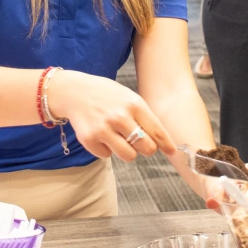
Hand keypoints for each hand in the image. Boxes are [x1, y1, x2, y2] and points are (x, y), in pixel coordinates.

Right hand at [48, 69, 176, 161]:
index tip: (173, 152)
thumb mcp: (129, 98)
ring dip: (127, 151)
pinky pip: (107, 156)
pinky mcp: (89, 139)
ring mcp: (103, 129)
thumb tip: (162, 141)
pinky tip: (101, 135)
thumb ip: (144, 117)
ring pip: (129, 156)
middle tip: (139, 142)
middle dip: (146, 148)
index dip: (167, 144)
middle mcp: (120, 117)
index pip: (157, 131)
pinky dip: (106, 149)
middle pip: (147, 148)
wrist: (74, 92)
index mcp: (134, 104)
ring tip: (118, 138)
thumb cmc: (107, 96)